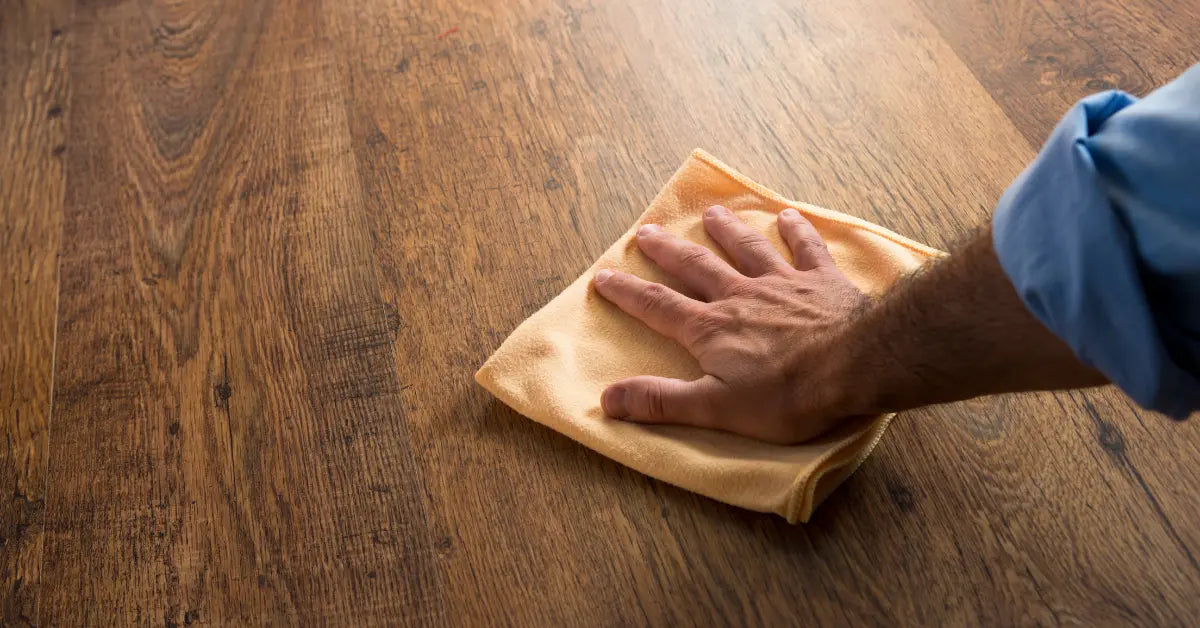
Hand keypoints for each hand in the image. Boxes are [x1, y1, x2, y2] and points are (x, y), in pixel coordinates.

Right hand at [592, 205, 868, 443]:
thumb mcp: (715, 409)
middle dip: (667, 251)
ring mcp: (782, 284)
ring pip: (747, 249)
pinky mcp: (822, 281)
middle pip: (696, 267)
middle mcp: (740, 296)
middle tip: (646, 232)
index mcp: (711, 329)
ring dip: (727, 230)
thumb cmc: (787, 395)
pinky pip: (806, 249)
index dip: (627, 292)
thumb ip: (661, 401)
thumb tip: (607, 398)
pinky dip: (796, 231)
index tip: (604, 275)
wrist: (857, 365)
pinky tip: (789, 216)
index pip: (658, 306)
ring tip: (712, 213)